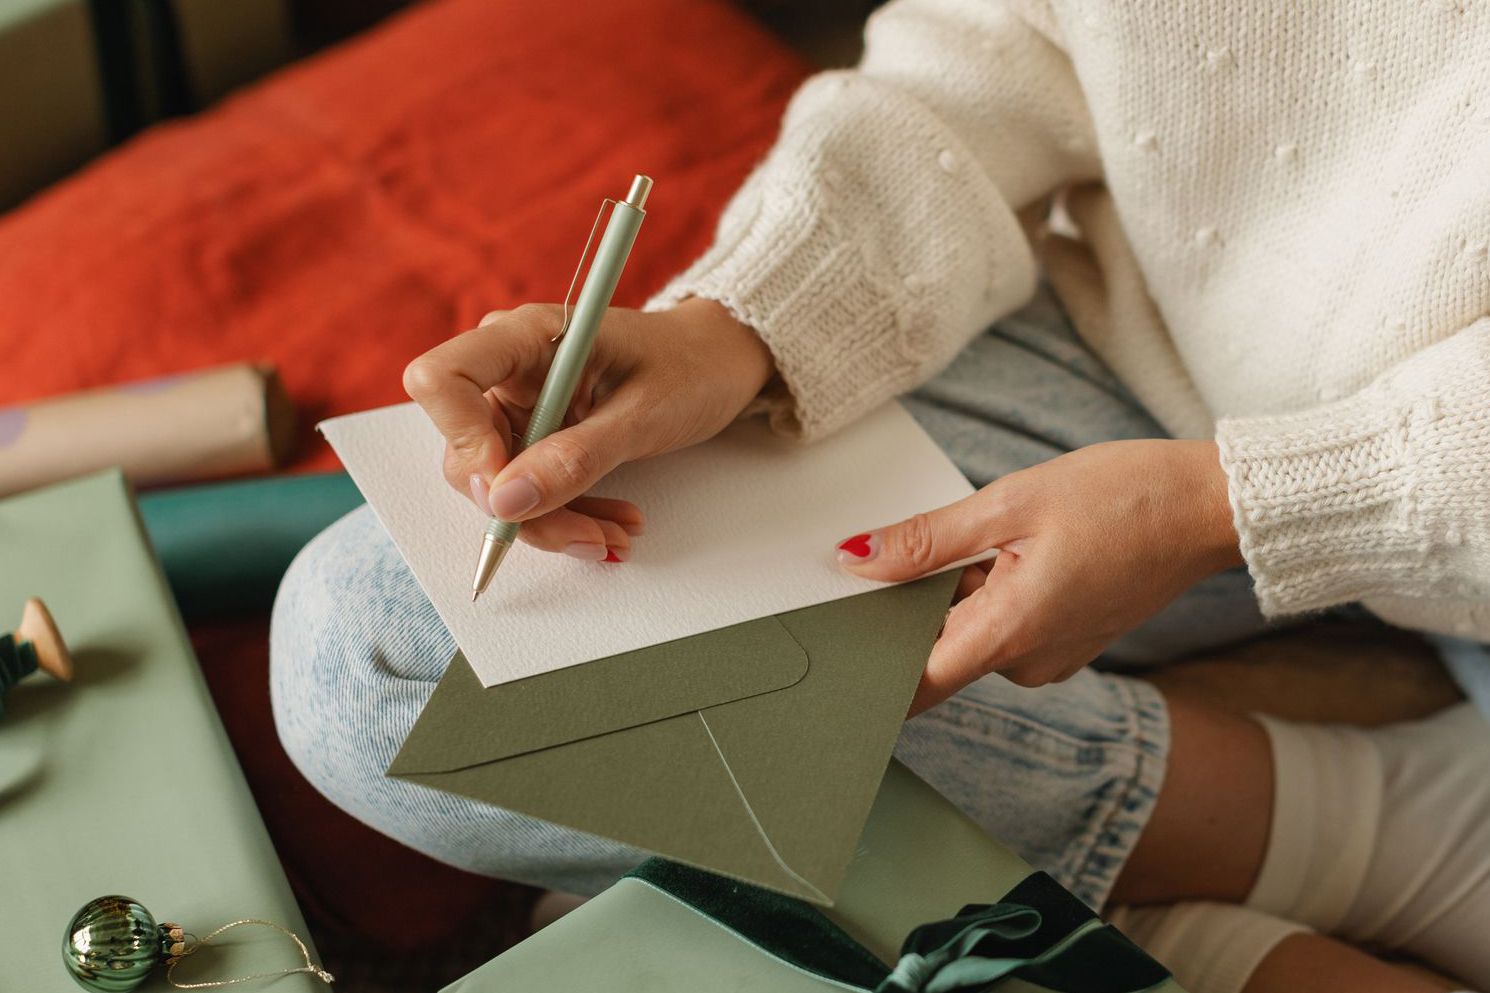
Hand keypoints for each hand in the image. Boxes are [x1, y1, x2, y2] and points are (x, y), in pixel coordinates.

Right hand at [403, 298, 773, 558]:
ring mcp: (522, 404)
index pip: (442, 379)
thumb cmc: (691, 364)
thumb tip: (506, 501)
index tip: (510, 486)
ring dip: (553, 522)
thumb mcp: (644, 415)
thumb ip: (575, 457)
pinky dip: (567, 514)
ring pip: (499, 484)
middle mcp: (511, 368)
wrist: (719, 361)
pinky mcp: (538, 433)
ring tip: (615, 533)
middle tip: (589, 534)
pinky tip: (612, 522)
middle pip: (469, 452)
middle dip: (524, 507)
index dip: (462, 440)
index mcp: (527, 335)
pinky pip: (529, 488)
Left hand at [834, 440, 1242, 713]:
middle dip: (917, 602)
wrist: (1206, 507)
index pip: (912, 685)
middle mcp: (1027, 663)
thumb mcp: (1010, 503)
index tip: (838, 639)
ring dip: (959, 589)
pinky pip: (1003, 625)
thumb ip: (926, 539)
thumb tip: (857, 559)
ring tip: (999, 535)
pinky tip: (1018, 548)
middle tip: (935, 540)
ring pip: (970, 631)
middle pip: (936, 649)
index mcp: (1010, 633)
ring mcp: (1049, 658)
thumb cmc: (1125, 497)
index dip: (869, 668)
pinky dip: (991, 590)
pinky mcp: (1063, 642)